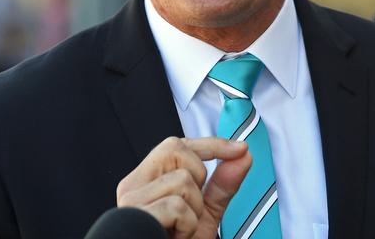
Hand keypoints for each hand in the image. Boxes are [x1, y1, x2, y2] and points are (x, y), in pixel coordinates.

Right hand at [116, 136, 250, 238]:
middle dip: (198, 177)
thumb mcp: (204, 215)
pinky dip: (187, 226)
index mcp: (146, 181)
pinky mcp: (137, 217)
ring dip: (194, 209)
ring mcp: (131, 201)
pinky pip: (177, 206)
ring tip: (180, 229)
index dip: (211, 144)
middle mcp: (133, 186)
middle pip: (175, 149)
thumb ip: (221, 186)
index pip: (176, 145)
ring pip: (181, 179)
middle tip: (190, 209)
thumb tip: (243, 155)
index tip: (240, 148)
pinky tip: (175, 237)